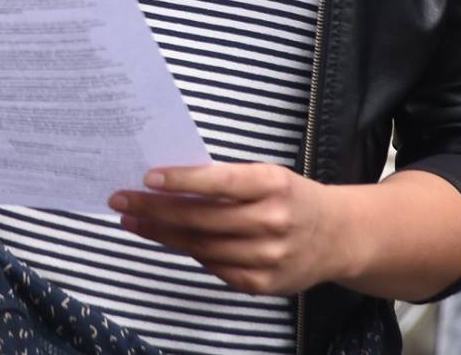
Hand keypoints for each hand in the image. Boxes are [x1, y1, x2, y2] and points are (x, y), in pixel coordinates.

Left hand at [111, 163, 341, 296]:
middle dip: (155, 210)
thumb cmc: (290, 197)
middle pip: (202, 219)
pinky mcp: (263, 284)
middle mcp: (273, 222)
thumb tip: (168, 182)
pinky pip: (215, 268)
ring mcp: (268, 257)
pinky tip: (169, 240)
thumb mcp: (267, 177)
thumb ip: (226, 182)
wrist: (338, 237)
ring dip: (162, 234)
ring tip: (133, 221)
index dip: (183, 180)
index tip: (148, 178)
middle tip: (122, 200)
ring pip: (202, 246)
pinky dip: (190, 253)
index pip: (221, 182)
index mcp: (274, 185)